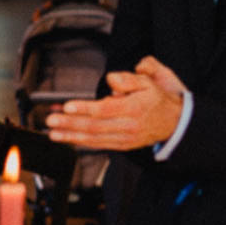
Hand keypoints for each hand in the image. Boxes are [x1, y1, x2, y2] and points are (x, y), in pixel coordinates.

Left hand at [46, 56, 186, 150]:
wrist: (174, 123)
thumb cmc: (157, 99)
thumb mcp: (149, 82)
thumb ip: (129, 78)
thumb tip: (111, 79)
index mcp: (134, 108)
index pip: (105, 109)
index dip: (85, 108)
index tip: (68, 106)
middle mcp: (128, 126)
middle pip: (95, 126)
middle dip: (70, 124)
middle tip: (51, 120)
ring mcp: (124, 138)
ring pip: (94, 138)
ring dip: (71, 136)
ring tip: (53, 132)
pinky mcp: (121, 145)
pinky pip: (98, 145)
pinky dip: (81, 142)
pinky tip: (67, 139)